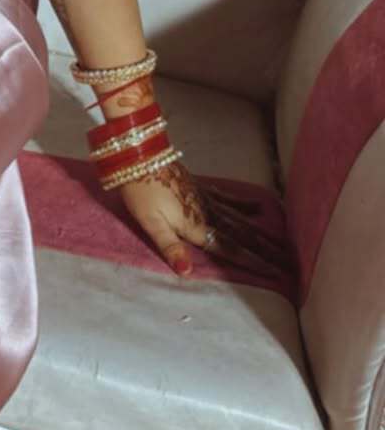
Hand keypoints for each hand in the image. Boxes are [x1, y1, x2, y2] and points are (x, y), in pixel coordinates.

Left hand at [118, 159, 291, 280]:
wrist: (138, 155)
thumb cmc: (141, 192)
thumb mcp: (150, 223)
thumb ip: (170, 247)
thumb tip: (187, 273)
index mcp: (196, 226)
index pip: (228, 250)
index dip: (252, 262)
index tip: (276, 274)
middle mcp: (207, 213)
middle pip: (242, 236)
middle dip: (266, 251)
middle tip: (291, 264)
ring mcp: (206, 198)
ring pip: (240, 219)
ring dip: (262, 233)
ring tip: (283, 244)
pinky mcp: (202, 186)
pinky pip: (230, 198)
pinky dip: (245, 205)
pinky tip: (259, 208)